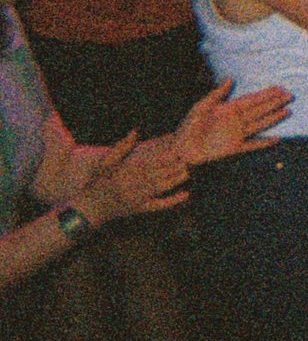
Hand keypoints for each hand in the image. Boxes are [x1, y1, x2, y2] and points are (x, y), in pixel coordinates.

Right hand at [72, 132, 190, 224]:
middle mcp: (130, 185)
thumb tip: (135, 131)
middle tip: (186, 159)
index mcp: (123, 172)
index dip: (163, 158)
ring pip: (159, 188)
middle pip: (156, 175)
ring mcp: (136, 198)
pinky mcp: (139, 209)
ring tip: (187, 171)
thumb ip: (121, 147)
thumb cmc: (97, 182)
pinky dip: (173, 200)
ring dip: (174, 180)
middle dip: (172, 168)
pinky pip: (158, 205)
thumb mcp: (105, 163)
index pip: (147, 164)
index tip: (176, 151)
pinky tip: (186, 194)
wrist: (88, 208)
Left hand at [174, 80, 291, 165]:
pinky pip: (253, 145)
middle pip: (260, 110)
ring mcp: (237, 134)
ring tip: (287, 111)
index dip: (265, 94)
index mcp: (229, 109)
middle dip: (274, 102)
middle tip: (290, 96)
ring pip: (260, 124)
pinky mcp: (235, 148)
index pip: (251, 100)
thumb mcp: (201, 107)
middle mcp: (236, 120)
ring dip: (273, 118)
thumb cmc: (188, 126)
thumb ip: (217, 94)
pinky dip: (264, 142)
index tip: (279, 88)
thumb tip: (231, 79)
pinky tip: (276, 139)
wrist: (181, 149)